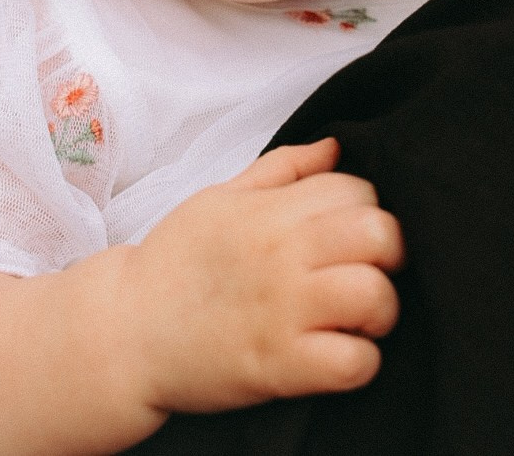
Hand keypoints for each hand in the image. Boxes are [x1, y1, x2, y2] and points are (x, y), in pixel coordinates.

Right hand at [117, 138, 404, 414]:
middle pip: (380, 233)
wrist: (124, 335)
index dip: (366, 209)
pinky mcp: (278, 366)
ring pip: (376, 295)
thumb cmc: (176, 264)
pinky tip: (340, 355)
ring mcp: (283, 311)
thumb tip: (335, 146)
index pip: (358, 189)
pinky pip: (353, 363)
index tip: (351, 234)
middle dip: (389, 252)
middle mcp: (283, 254)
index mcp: (272, 210)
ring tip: (358, 318)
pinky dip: (360, 363)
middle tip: (369, 270)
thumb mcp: (222, 197)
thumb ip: (284, 168)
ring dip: (380, 309)